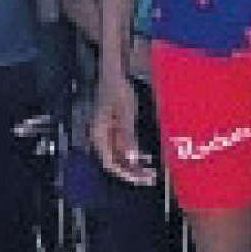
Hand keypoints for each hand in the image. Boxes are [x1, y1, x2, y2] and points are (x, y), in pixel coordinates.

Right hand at [93, 61, 153, 191]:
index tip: (139, 179)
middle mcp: (100, 138)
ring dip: (135, 165)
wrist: (114, 71)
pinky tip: (146, 158)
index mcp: (99, 135)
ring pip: (120, 157)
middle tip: (150, 179)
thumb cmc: (117, 89)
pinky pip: (123, 147)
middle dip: (132, 173)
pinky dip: (134, 154)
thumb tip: (132, 158)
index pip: (110, 163)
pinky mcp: (114, 130)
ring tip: (151, 172)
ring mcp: (107, 135)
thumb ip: (128, 136)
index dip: (125, 174)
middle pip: (115, 163)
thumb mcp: (125, 112)